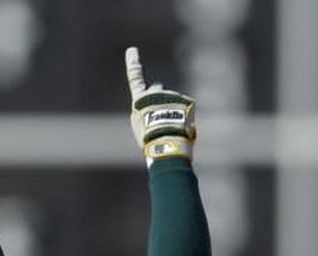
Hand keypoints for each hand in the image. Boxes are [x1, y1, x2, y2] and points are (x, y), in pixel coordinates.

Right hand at [125, 46, 195, 165]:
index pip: (135, 79)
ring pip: (173, 102)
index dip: (133, 64)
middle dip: (160, 101)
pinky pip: (185, 109)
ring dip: (173, 113)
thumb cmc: (150, 141)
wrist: (165, 143)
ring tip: (170, 130)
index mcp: (140, 101)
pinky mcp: (185, 100)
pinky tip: (182, 128)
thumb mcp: (141, 128)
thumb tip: (163, 111)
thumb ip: (148, 113)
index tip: (132, 50)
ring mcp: (171, 95)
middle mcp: (155, 93)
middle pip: (158, 92)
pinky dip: (185, 117)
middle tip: (159, 120)